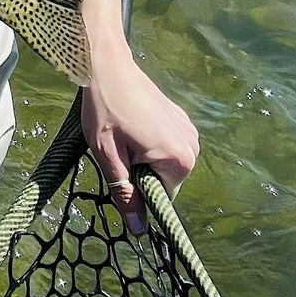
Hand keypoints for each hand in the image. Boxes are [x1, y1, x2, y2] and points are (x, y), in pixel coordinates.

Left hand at [64, 0, 198, 233]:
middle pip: (164, 181)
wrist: (106, 64)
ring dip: (143, 159)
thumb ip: (124, 193)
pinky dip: (149, 144)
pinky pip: (166, 146)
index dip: (137, 193)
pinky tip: (130, 126)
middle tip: (116, 150)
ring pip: (164, 164)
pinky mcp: (181, 119)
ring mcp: (189, 131)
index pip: (162, 199)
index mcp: (178, 159)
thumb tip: (139, 231)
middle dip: (139, 174)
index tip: (118, 172)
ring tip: (122, 135)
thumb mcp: (106, 155)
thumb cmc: (103, 109)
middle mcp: (192, 146)